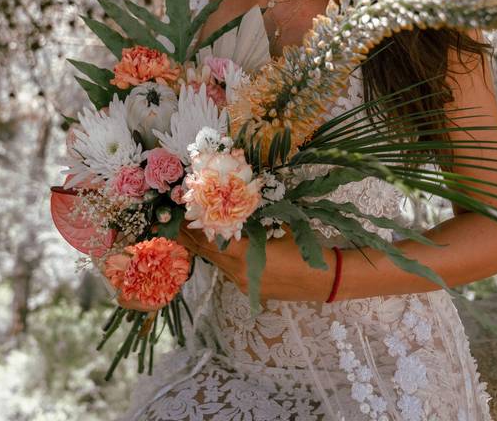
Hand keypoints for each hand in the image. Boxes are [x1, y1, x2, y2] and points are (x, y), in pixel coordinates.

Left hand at [175, 221, 335, 302]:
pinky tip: (217, 248)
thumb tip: (232, 205)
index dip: (192, 226)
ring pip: (215, 263)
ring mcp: (242, 283)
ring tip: (190, 233)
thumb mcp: (276, 227)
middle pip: (206, 252)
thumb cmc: (302, 248)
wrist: (321, 279)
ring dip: (204, 248)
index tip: (180, 214)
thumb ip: (252, 221)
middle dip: (189, 238)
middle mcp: (238, 271)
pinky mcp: (248, 290)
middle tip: (175, 222)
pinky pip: (227, 271)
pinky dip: (220, 258)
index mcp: (244, 253)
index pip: (209, 238)